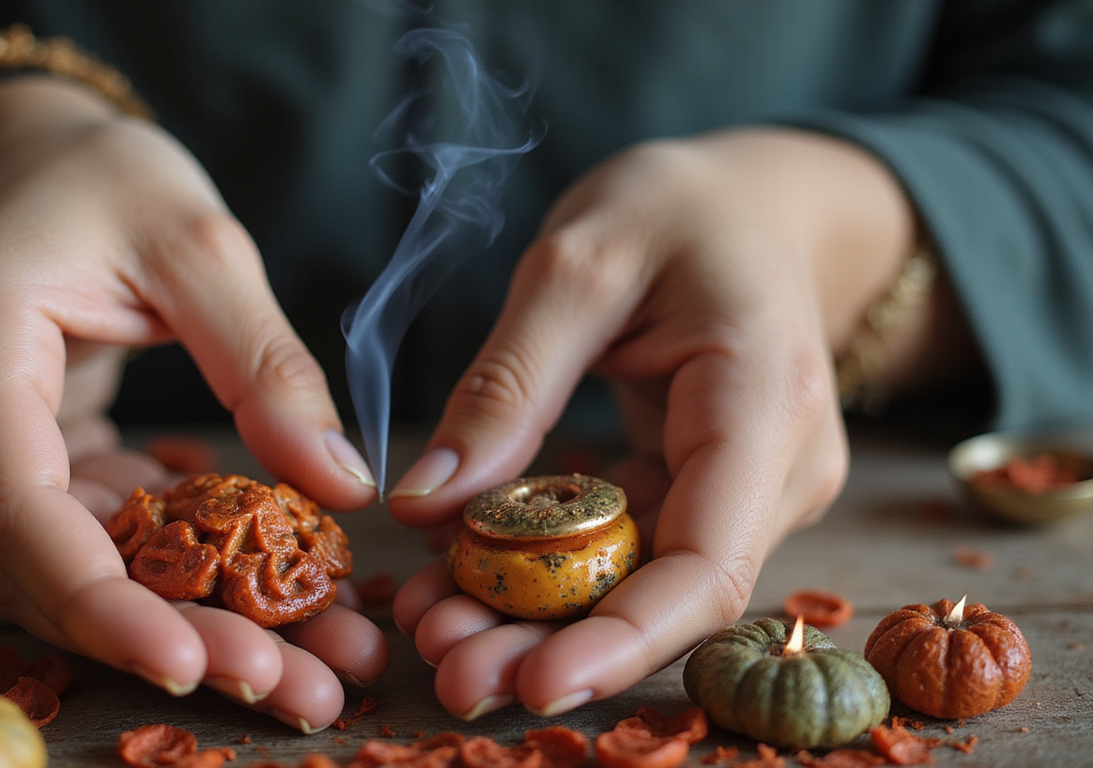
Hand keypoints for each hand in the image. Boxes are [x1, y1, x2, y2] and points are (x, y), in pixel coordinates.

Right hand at [0, 76, 381, 729]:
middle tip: (296, 686)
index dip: (102, 602)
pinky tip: (248, 598)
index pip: (14, 506)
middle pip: (36, 565)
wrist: (15, 155)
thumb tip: (343, 483)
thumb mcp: (198, 244)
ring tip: (301, 660)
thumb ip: (266, 363)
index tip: (197, 663)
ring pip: (51, 572)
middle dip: (166, 635)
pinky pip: (65, 539)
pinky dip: (153, 574)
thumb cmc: (97, 175)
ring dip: (172, 620)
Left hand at [389, 128, 937, 717]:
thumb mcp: (578, 263)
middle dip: (553, 642)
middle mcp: (776, 467)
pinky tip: (463, 577)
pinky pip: (624, 546)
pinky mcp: (705, 487)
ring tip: (431, 626)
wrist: (752, 203)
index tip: (533, 685)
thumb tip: (425, 504)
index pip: (711, 562)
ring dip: (537, 614)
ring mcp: (747, 485)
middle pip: (665, 591)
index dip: (624, 639)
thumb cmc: (678, 208)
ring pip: (638, 580)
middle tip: (444, 670)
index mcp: (765, 399)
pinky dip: (548, 566)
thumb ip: (507, 383)